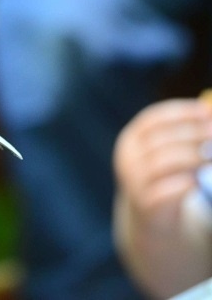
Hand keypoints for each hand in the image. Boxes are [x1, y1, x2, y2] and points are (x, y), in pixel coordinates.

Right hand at [114, 99, 211, 232]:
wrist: (152, 221)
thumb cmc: (167, 177)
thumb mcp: (171, 152)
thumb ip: (187, 133)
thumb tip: (210, 109)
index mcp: (131, 139)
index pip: (153, 118)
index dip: (181, 113)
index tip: (207, 111)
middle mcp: (127, 158)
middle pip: (161, 139)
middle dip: (193, 134)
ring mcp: (133, 181)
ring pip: (164, 162)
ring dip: (194, 157)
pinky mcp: (145, 204)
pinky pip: (168, 190)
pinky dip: (187, 183)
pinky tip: (198, 182)